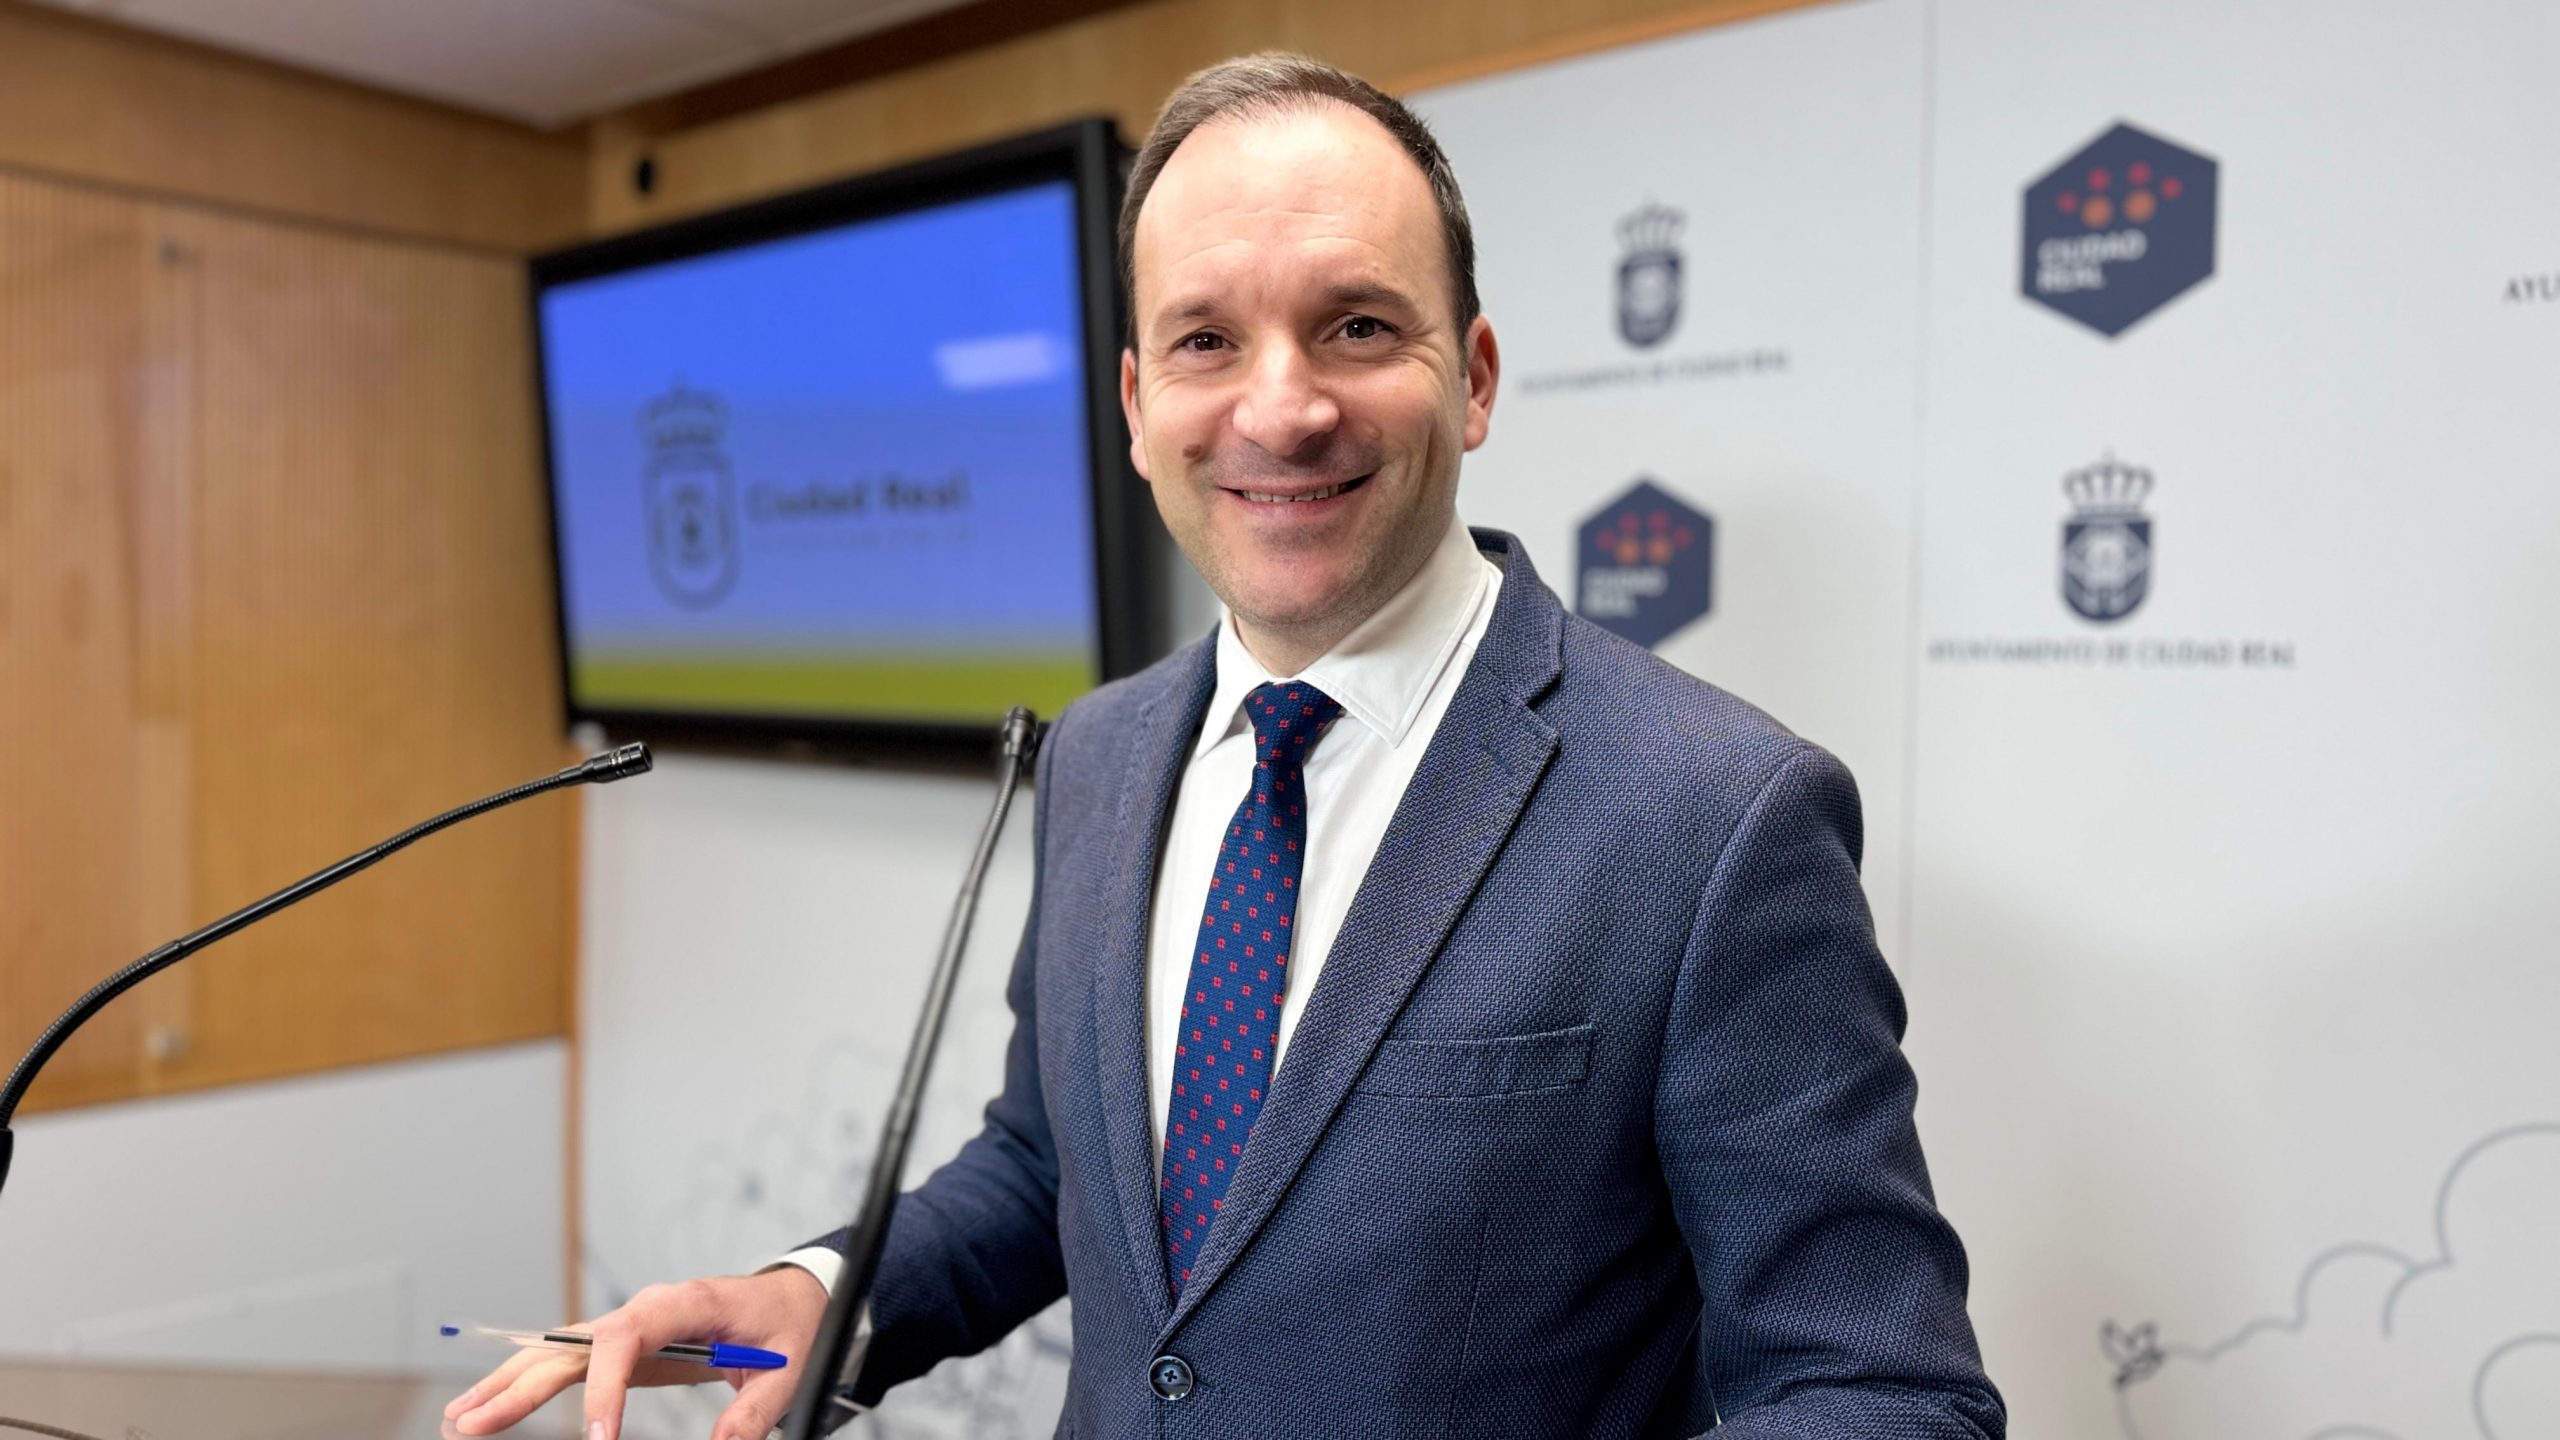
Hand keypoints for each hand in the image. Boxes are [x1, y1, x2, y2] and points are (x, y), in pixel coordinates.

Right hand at [443, 1265, 829, 1439]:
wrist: (791, 1296)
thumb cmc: (788, 1327)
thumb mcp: (786, 1371)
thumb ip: (753, 1412)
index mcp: (686, 1303)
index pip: (626, 1337)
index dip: (603, 1386)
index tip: (597, 1437)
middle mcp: (646, 1309)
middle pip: (572, 1345)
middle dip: (521, 1386)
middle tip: (472, 1425)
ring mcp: (629, 1325)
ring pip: (556, 1351)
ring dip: (506, 1384)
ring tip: (459, 1420)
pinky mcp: (622, 1345)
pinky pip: (568, 1363)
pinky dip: (526, 1382)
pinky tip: (488, 1406)